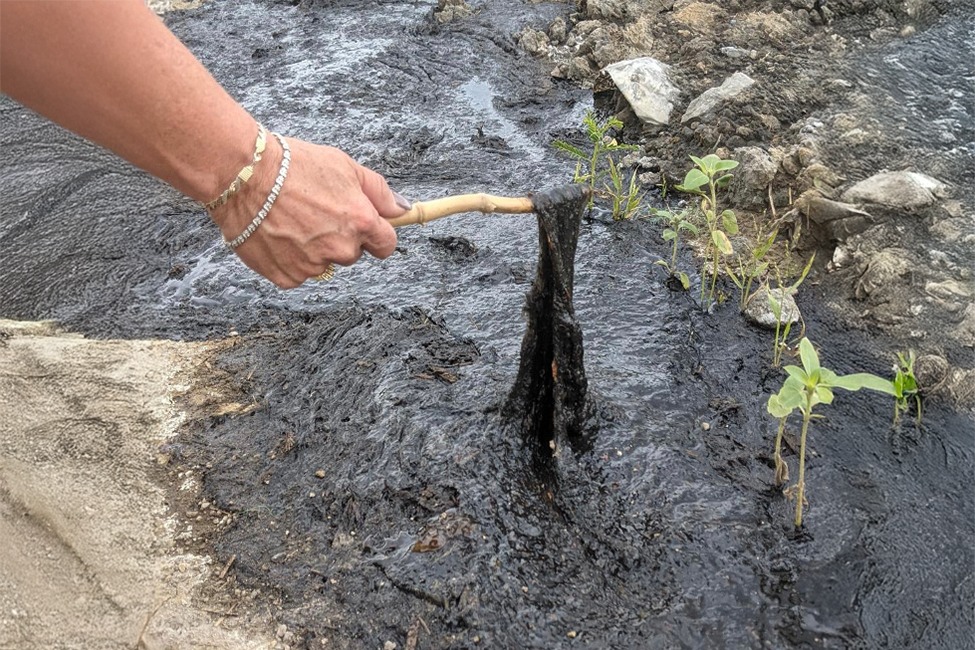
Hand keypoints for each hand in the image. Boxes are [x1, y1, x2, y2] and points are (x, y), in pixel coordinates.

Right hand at [210, 136, 408, 287]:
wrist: (243, 176)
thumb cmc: (292, 165)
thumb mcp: (344, 166)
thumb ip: (378, 192)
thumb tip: (402, 209)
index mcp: (360, 222)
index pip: (386, 245)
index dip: (376, 235)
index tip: (365, 228)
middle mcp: (340, 248)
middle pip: (352, 254)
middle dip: (340, 238)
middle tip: (314, 213)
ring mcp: (313, 266)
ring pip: (324, 264)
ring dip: (314, 249)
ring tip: (290, 220)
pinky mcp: (287, 277)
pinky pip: (298, 273)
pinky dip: (290, 259)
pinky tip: (278, 234)